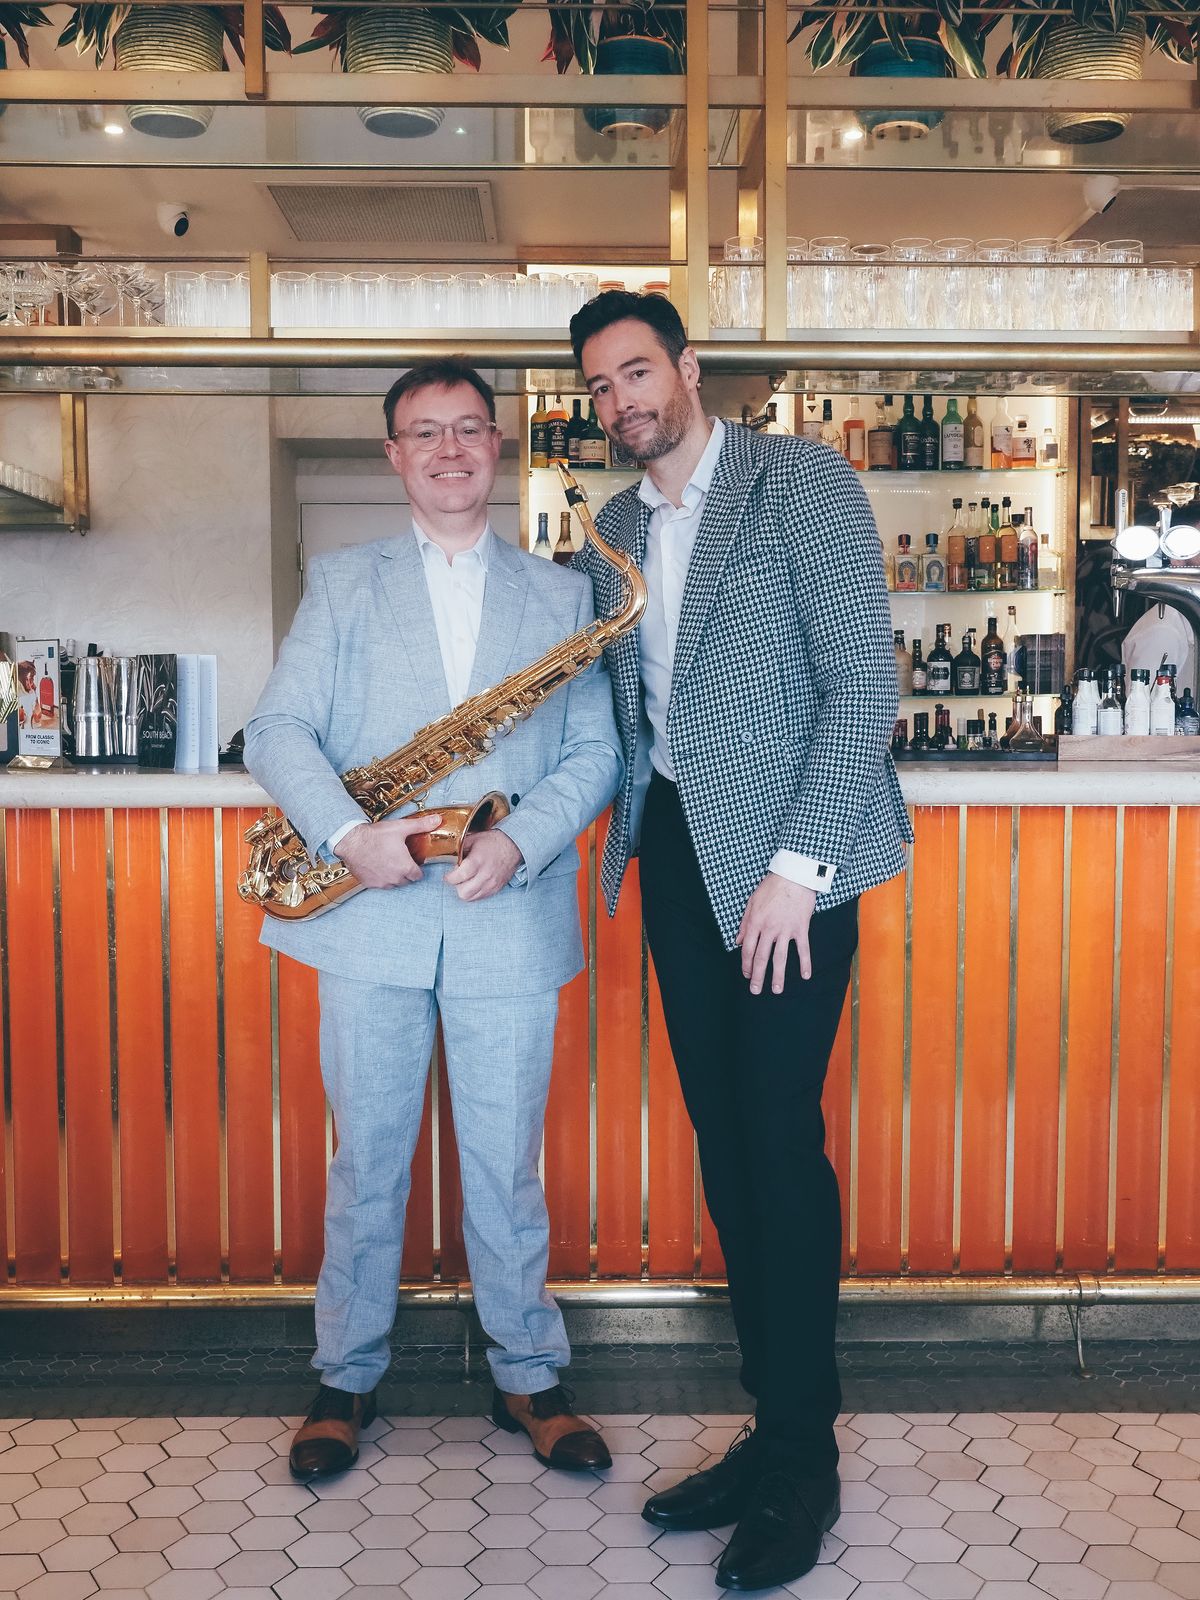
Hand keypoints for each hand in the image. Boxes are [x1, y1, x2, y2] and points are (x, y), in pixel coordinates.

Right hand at [334, 813, 441, 888]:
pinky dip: (380, 877)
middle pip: (407, 880)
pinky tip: (377, 865)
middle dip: (406, 872)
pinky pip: (380, 884)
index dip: (417, 868)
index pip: (418, 876)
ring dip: (393, 876)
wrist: (350, 841)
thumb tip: (437, 820)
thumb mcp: (401, 828)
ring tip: (389, 861)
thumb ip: (421, 825)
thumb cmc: (375, 835)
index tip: (412, 860)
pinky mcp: (369, 883)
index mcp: (405, 867)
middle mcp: (395, 878)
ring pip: (393, 883)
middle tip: (400, 859)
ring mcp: (381, 882)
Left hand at [445, 829, 522, 901]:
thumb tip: (446, 854)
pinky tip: (474, 883)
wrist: (514, 845)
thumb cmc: (493, 841)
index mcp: (477, 862)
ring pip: (471, 898)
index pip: (458, 878)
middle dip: (457, 886)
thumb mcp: (473, 839)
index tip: (448, 874)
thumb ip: (459, 848)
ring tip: (466, 880)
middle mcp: (485, 876)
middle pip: (463, 893)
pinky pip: (480, 897)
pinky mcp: (496, 889)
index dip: (449, 878)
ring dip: (465, 890)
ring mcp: (492, 884)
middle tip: (457, 878)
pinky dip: (474, 892)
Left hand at [736, 873, 817, 994]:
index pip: (747, 949)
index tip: (746, 975)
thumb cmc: (772, 886)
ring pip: (780, 958)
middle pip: (761, 958)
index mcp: (755, 923)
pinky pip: (803, 949)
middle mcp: (769, 929)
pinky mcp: (801, 928)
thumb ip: (744, 923)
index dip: (746, 965)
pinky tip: (805, 975)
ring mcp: (786, 930)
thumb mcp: (752, 902)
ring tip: (776, 990)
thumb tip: (737, 941)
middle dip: (757, 977)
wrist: (794, 876)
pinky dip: (805, 963)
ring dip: (778, 976)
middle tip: (756, 991)